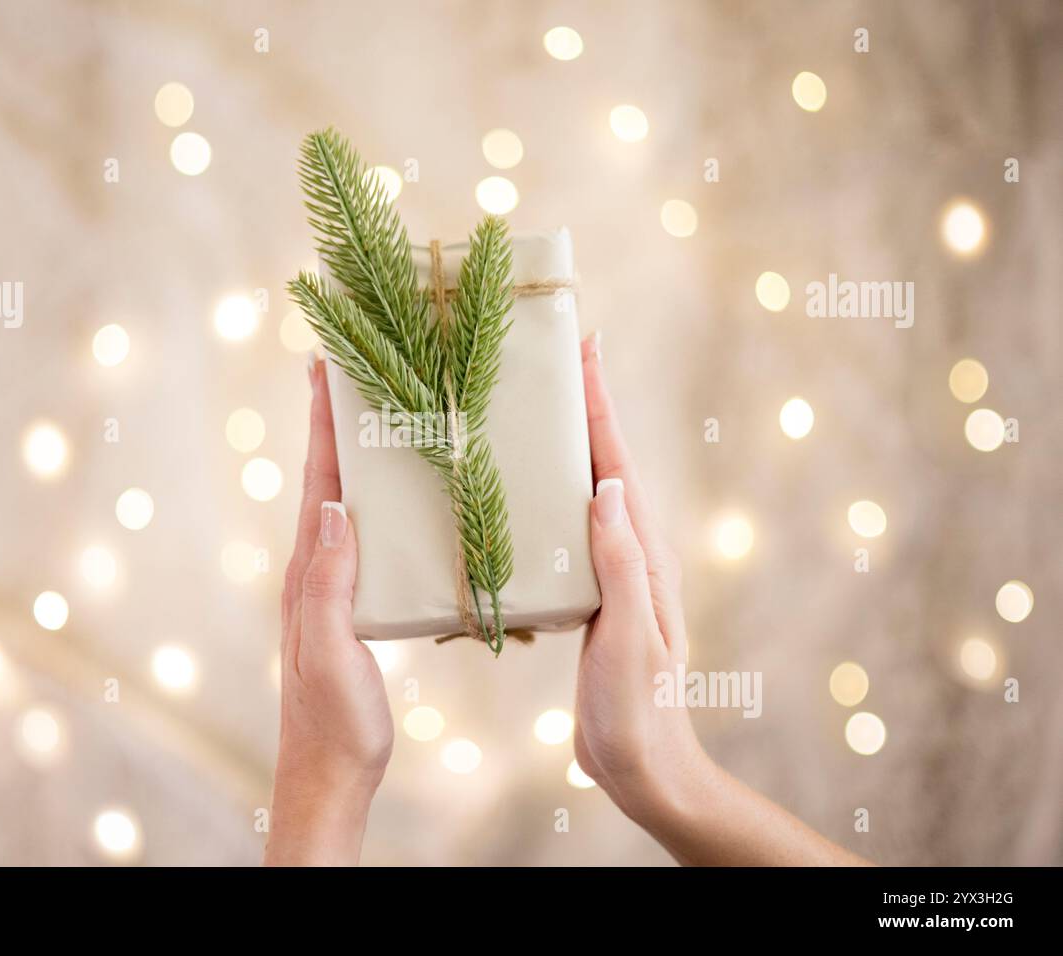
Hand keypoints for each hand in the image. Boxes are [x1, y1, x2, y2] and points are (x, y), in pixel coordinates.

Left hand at [264, 356, 392, 865]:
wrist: (329, 776)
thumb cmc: (333, 722)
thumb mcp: (331, 652)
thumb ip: (329, 584)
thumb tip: (335, 507)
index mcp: (309, 573)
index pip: (317, 482)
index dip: (321, 425)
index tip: (323, 366)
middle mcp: (315, 571)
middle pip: (328, 481)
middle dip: (335, 424)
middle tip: (348, 369)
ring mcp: (333, 588)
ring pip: (347, 505)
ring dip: (355, 456)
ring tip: (378, 416)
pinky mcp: (354, 607)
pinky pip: (366, 537)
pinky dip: (377, 502)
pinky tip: (401, 501)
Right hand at [574, 333, 866, 864]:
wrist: (643, 763)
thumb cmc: (638, 706)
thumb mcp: (628, 635)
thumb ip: (621, 564)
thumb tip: (608, 485)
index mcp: (643, 553)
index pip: (618, 463)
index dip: (601, 405)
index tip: (587, 349)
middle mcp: (631, 552)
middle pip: (604, 463)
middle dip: (584, 407)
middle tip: (556, 358)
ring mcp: (612, 572)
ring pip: (584, 490)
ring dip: (565, 445)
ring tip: (532, 407)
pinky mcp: (591, 595)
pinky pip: (567, 527)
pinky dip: (548, 493)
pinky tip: (521, 492)